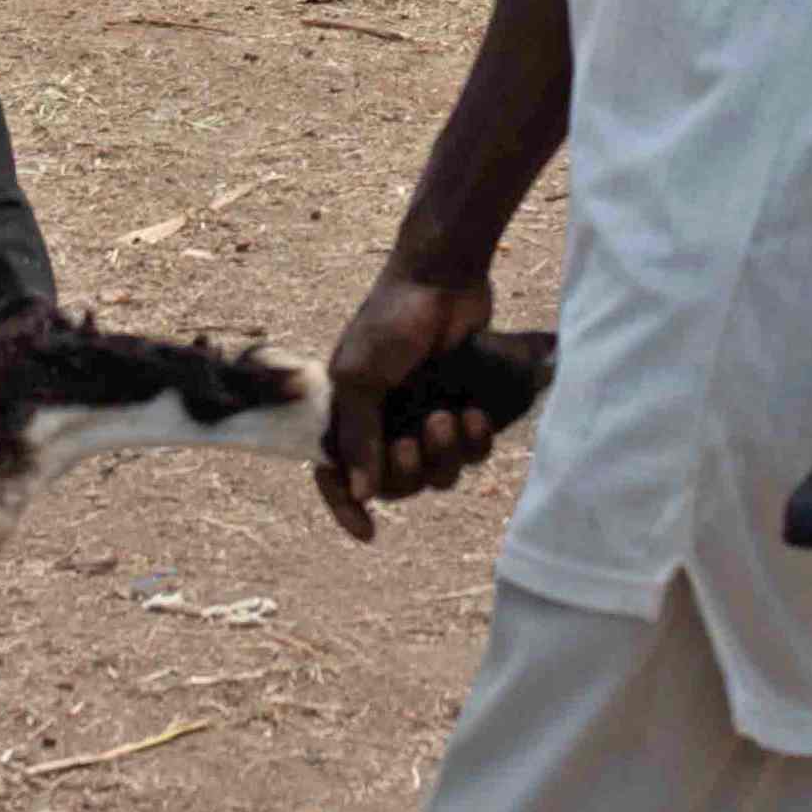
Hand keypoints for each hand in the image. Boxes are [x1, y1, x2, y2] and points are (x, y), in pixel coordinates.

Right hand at [313, 262, 498, 544]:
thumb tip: (362, 493)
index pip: (336, 475)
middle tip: (415, 440)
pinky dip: (475, 441)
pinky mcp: (461, 409)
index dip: (346, 507)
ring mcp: (422, 417)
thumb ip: (358, 436)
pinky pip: (470, 452)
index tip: (368, 532)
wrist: (444, 280)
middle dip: (409, 471)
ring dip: (445, 455)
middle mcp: (383, 422)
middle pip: (394, 484)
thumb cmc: (391, 321)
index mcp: (347, 415)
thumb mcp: (360, 376)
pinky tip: (475, 415)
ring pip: (437, 474)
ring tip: (448, 417)